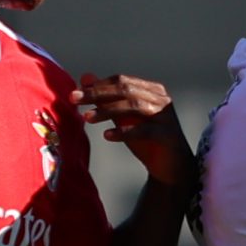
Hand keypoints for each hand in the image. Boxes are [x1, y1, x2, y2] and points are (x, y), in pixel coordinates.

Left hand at [70, 75, 196, 191]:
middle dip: (98, 94)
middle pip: (126, 90)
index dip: (97, 86)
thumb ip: (106, 99)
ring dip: (107, 111)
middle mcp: (160, 98)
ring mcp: (165, 116)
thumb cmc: (146, 141)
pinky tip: (107, 136)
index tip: (75, 94)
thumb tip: (85, 78)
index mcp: (151, 90)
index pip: (121, 81)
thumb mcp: (122, 118)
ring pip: (134, 106)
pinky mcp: (167, 134)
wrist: (170, 167)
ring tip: (87, 118)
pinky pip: (144, 130)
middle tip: (75, 100)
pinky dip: (124, 132)